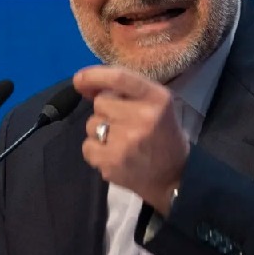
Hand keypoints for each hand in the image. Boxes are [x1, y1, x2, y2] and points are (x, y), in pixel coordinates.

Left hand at [73, 65, 188, 214]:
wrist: (174, 179)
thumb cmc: (162, 136)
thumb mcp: (156, 105)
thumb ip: (126, 90)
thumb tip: (83, 84)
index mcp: (156, 98)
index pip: (118, 77)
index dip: (93, 75)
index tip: (79, 79)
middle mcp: (143, 116)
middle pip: (100, 102)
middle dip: (106, 111)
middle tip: (123, 125)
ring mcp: (126, 141)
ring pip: (91, 125)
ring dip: (100, 132)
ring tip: (121, 142)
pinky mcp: (113, 161)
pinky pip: (87, 147)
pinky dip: (95, 151)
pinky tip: (113, 156)